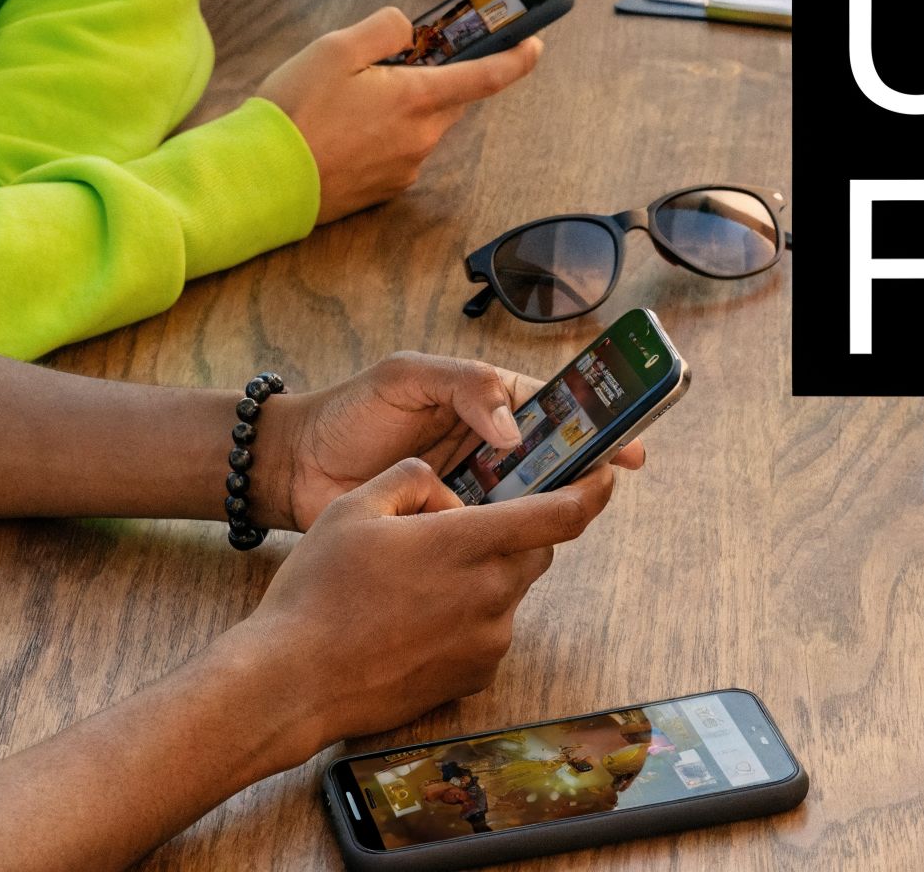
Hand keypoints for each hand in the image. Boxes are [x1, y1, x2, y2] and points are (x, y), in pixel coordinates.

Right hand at [232, 456, 623, 762]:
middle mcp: (490, 595)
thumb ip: (410, 479)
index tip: (609, 477)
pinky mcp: (474, 677)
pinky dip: (467, 616)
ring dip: (483, 575)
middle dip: (517, 531)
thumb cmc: (316, 592)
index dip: (593, 491)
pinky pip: (489, 630)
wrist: (291, 683)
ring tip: (415, 581)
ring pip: (509, 590)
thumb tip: (441, 488)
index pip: (559, 515)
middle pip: (537, 551)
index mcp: (467, 545)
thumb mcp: (353, 507)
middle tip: (463, 528)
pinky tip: (413, 620)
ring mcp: (487, 642)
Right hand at [255, 8, 541, 222]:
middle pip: (450, 99)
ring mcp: (405, 168)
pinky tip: (343, 130)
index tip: (535, 45)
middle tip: (401, 61)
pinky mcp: (385, 190)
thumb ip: (383, 29)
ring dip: (403, 106)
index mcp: (416, 99)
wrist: (261, 178)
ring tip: (349, 99)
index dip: (516, 59)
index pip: (485, 77)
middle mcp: (421, 137)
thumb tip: (409, 30)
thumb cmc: (295, 111)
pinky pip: (399, 151)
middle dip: (437, 77)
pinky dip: (383, 134)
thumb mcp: (335, 48)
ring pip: (422, 125)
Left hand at [268, 352, 646, 529]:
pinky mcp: (449, 529)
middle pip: (553, 460)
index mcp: (487, 401)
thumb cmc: (350, 411)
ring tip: (553, 518)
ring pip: (528, 502)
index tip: (628, 448)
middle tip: (597, 490)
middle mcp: (490, 446)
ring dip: (543, 510)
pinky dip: (504, 542)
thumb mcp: (406, 377)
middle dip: (579, 473)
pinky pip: (490, 536)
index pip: (555, 408)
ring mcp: (472, 489)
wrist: (295, 466)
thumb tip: (515, 430)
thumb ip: (463, 386)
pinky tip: (512, 548)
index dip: (596, 425)